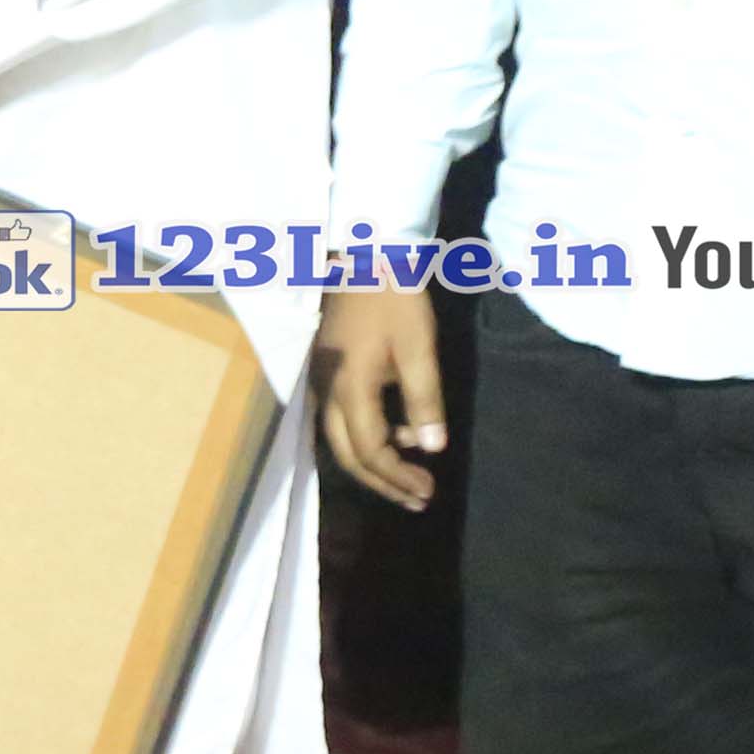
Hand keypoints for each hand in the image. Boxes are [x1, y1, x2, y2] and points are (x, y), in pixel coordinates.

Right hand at [312, 284, 448, 505]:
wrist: (364, 255)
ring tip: (408, 473)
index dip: (398, 476)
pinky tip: (393, 434)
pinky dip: (363, 437)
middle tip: (415, 499)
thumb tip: (430, 448)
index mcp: (351, 387)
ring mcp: (323, 380)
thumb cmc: (396, 300)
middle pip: (347, 453)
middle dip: (382, 481)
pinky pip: (338, 418)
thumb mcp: (419, 349)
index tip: (428, 491)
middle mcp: (328, 391)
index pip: (370, 449)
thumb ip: (424, 401)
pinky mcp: (326, 369)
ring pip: (339, 438)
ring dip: (372, 462)